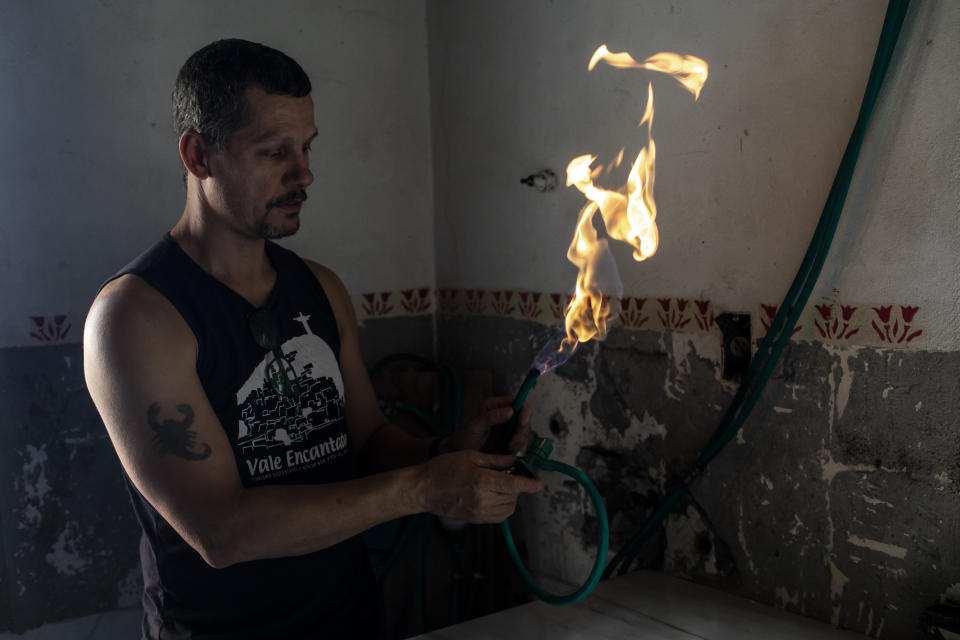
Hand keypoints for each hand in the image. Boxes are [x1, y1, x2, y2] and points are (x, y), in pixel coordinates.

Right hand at [417, 450, 542, 522]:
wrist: (423, 490)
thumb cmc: (442, 469)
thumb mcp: (471, 456)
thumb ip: (496, 460)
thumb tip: (515, 461)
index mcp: (481, 481)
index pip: (514, 485)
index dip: (529, 484)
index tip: (538, 483)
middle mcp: (482, 499)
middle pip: (513, 496)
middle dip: (518, 485)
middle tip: (513, 474)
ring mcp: (479, 512)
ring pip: (509, 508)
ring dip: (512, 496)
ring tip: (502, 484)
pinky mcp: (476, 519)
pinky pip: (499, 516)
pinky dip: (504, 507)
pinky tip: (496, 495)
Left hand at [445, 396, 532, 454]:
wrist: (456, 456)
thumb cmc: (461, 439)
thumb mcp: (473, 427)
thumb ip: (490, 417)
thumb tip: (510, 410)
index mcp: (494, 407)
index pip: (517, 402)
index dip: (523, 410)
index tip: (522, 421)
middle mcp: (503, 417)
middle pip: (523, 419)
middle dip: (521, 432)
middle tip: (512, 445)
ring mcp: (506, 431)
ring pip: (524, 433)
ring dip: (519, 443)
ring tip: (508, 451)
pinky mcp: (508, 444)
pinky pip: (520, 446)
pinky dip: (518, 451)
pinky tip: (508, 455)